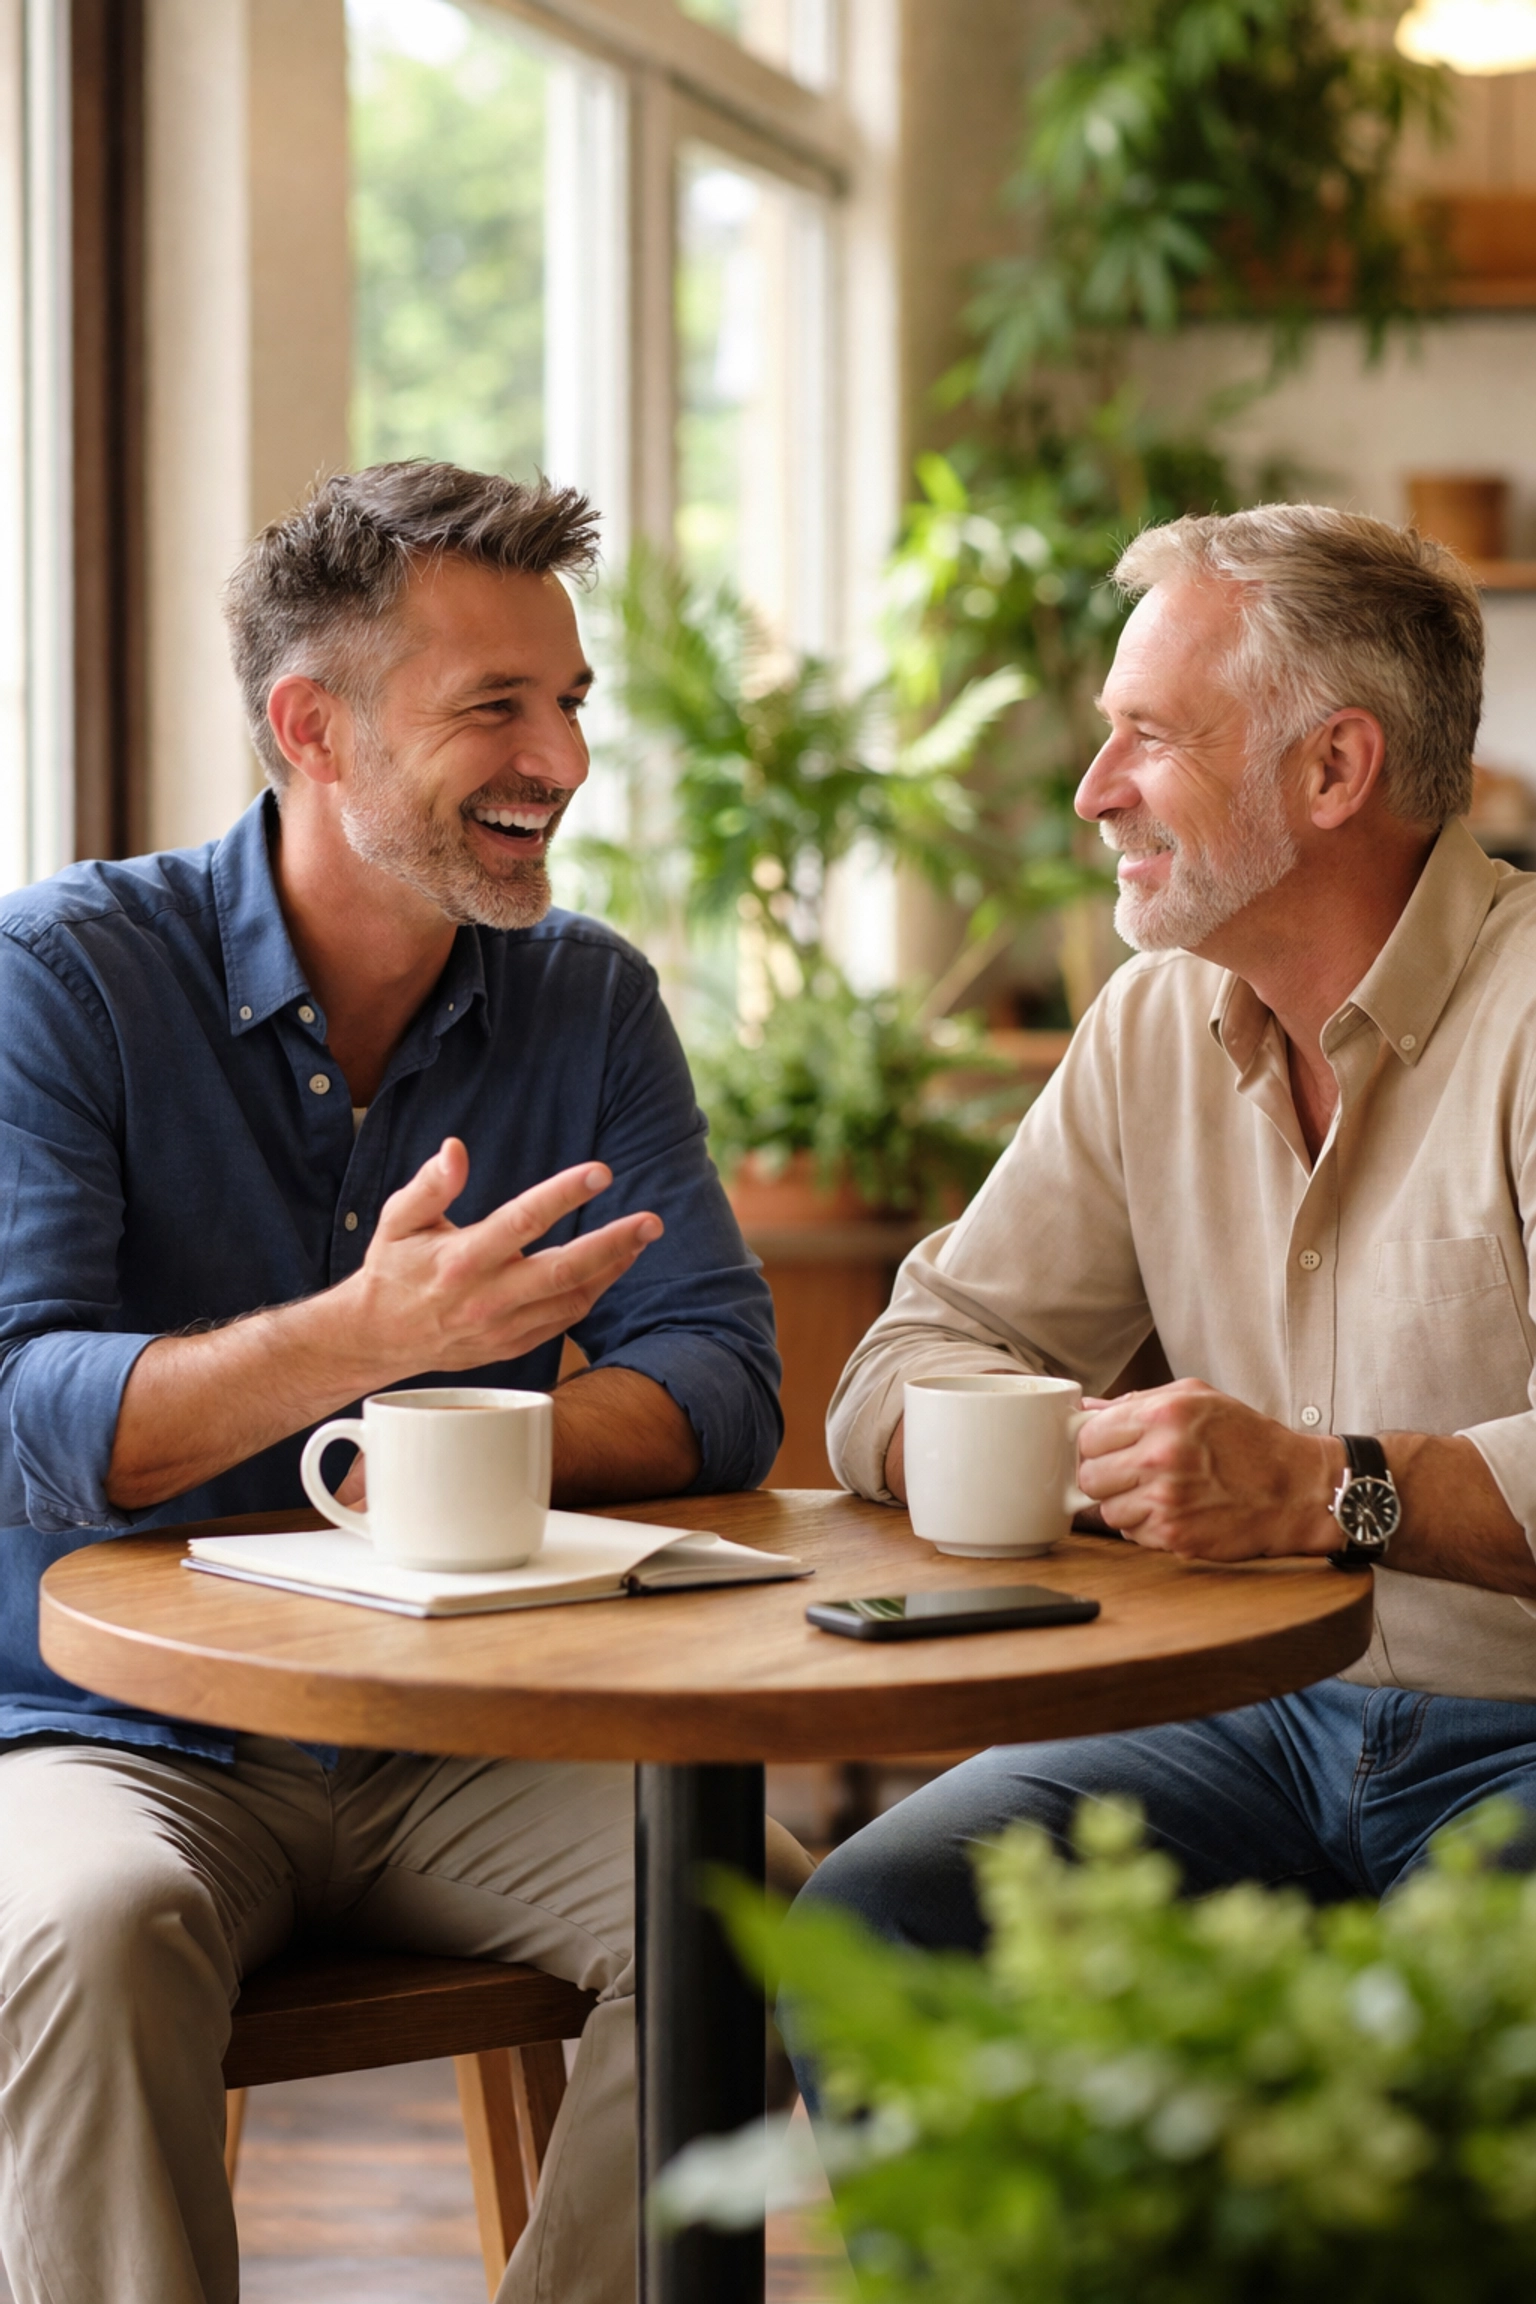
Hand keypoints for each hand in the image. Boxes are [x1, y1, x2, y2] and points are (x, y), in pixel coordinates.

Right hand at [348, 1138, 661, 1378]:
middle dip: (613, 1244)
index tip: (600, 1172)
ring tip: (641, 1239)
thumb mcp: (398, 1219)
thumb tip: (455, 1149)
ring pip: (571, 1300)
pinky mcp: (511, 1345)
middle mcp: (485, 1298)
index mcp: (460, 1260)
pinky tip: (611, 1268)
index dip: (564, 1196)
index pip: (522, 1222)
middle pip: (562, 1271)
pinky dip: (592, 1294)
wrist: (378, 1337)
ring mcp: (502, 1327)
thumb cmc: (393, 1269)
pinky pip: (563, 1322)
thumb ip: (430, 1185)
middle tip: (651, 1222)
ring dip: (612, 1269)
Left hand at [1076, 1379, 1340, 1560]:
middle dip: (1104, 1476)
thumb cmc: (1248, 1440)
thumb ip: (1137, 1402)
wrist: (1296, 1489)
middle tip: (1130, 1474)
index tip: (1109, 1448)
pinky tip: (1175, 1512)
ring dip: (1125, 1505)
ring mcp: (1166, 1502)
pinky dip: (1146, 1528)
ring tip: (1158, 1493)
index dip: (1096, 1444)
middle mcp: (1160, 1457)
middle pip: (1089, 1476)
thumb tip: (1084, 1409)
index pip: (1088, 1436)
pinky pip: (1132, 1536)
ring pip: (1107, 1511)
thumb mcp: (1197, 1398)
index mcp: (1162, 1415)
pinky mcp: (1175, 1537)